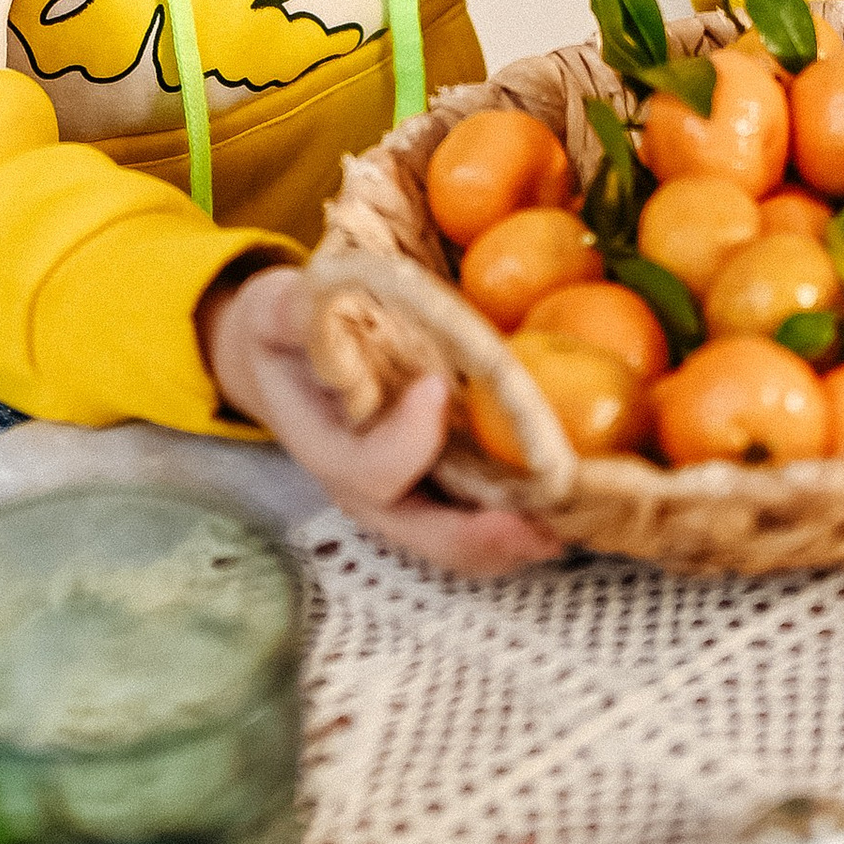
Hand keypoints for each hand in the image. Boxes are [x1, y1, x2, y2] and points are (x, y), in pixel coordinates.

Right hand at [197, 265, 560, 577]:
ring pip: (455, 541)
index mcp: (327, 449)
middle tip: (542, 527)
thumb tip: (312, 303)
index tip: (437, 387)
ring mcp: (402, 494)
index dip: (406, 440)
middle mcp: (366, 487)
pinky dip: (517, 520)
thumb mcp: (275, 310)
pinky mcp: (432, 484)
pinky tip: (564, 503)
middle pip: (424, 535)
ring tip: (568, 525)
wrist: (280, 363)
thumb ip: (290, 311)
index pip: (370, 470)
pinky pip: (473, 518)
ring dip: (511, 540)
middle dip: (482, 538)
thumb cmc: (283, 334)